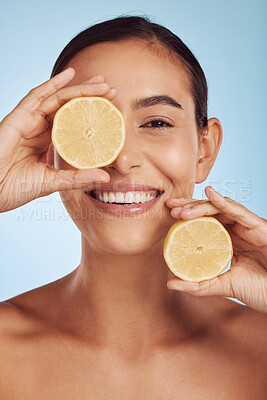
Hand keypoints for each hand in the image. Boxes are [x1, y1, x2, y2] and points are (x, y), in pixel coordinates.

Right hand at [0, 68, 114, 212]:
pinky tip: (69, 74)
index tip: (111, 111)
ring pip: (58, 98)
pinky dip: (53, 84)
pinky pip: (37, 95)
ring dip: (80, 89)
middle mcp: (40, 128)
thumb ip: (77, 178)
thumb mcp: (53, 181)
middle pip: (69, 106)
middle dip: (90, 96)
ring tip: (102, 83)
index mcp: (48, 142)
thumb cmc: (15, 187)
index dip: (91, 114)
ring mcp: (30, 121)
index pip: (74, 123)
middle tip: (112, 90)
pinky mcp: (19, 117)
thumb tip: (105, 176)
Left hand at [165, 186, 266, 313]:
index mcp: (228, 240)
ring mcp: (247, 226)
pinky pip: (239, 211)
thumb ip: (199, 284)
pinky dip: (224, 201)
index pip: (205, 222)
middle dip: (189, 206)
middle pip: (210, 211)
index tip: (169, 215)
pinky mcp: (259, 226)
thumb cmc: (260, 289)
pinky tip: (210, 194)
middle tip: (170, 207)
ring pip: (221, 208)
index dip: (187, 215)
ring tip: (182, 211)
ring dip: (200, 206)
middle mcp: (237, 230)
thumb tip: (171, 283)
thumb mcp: (223, 286)